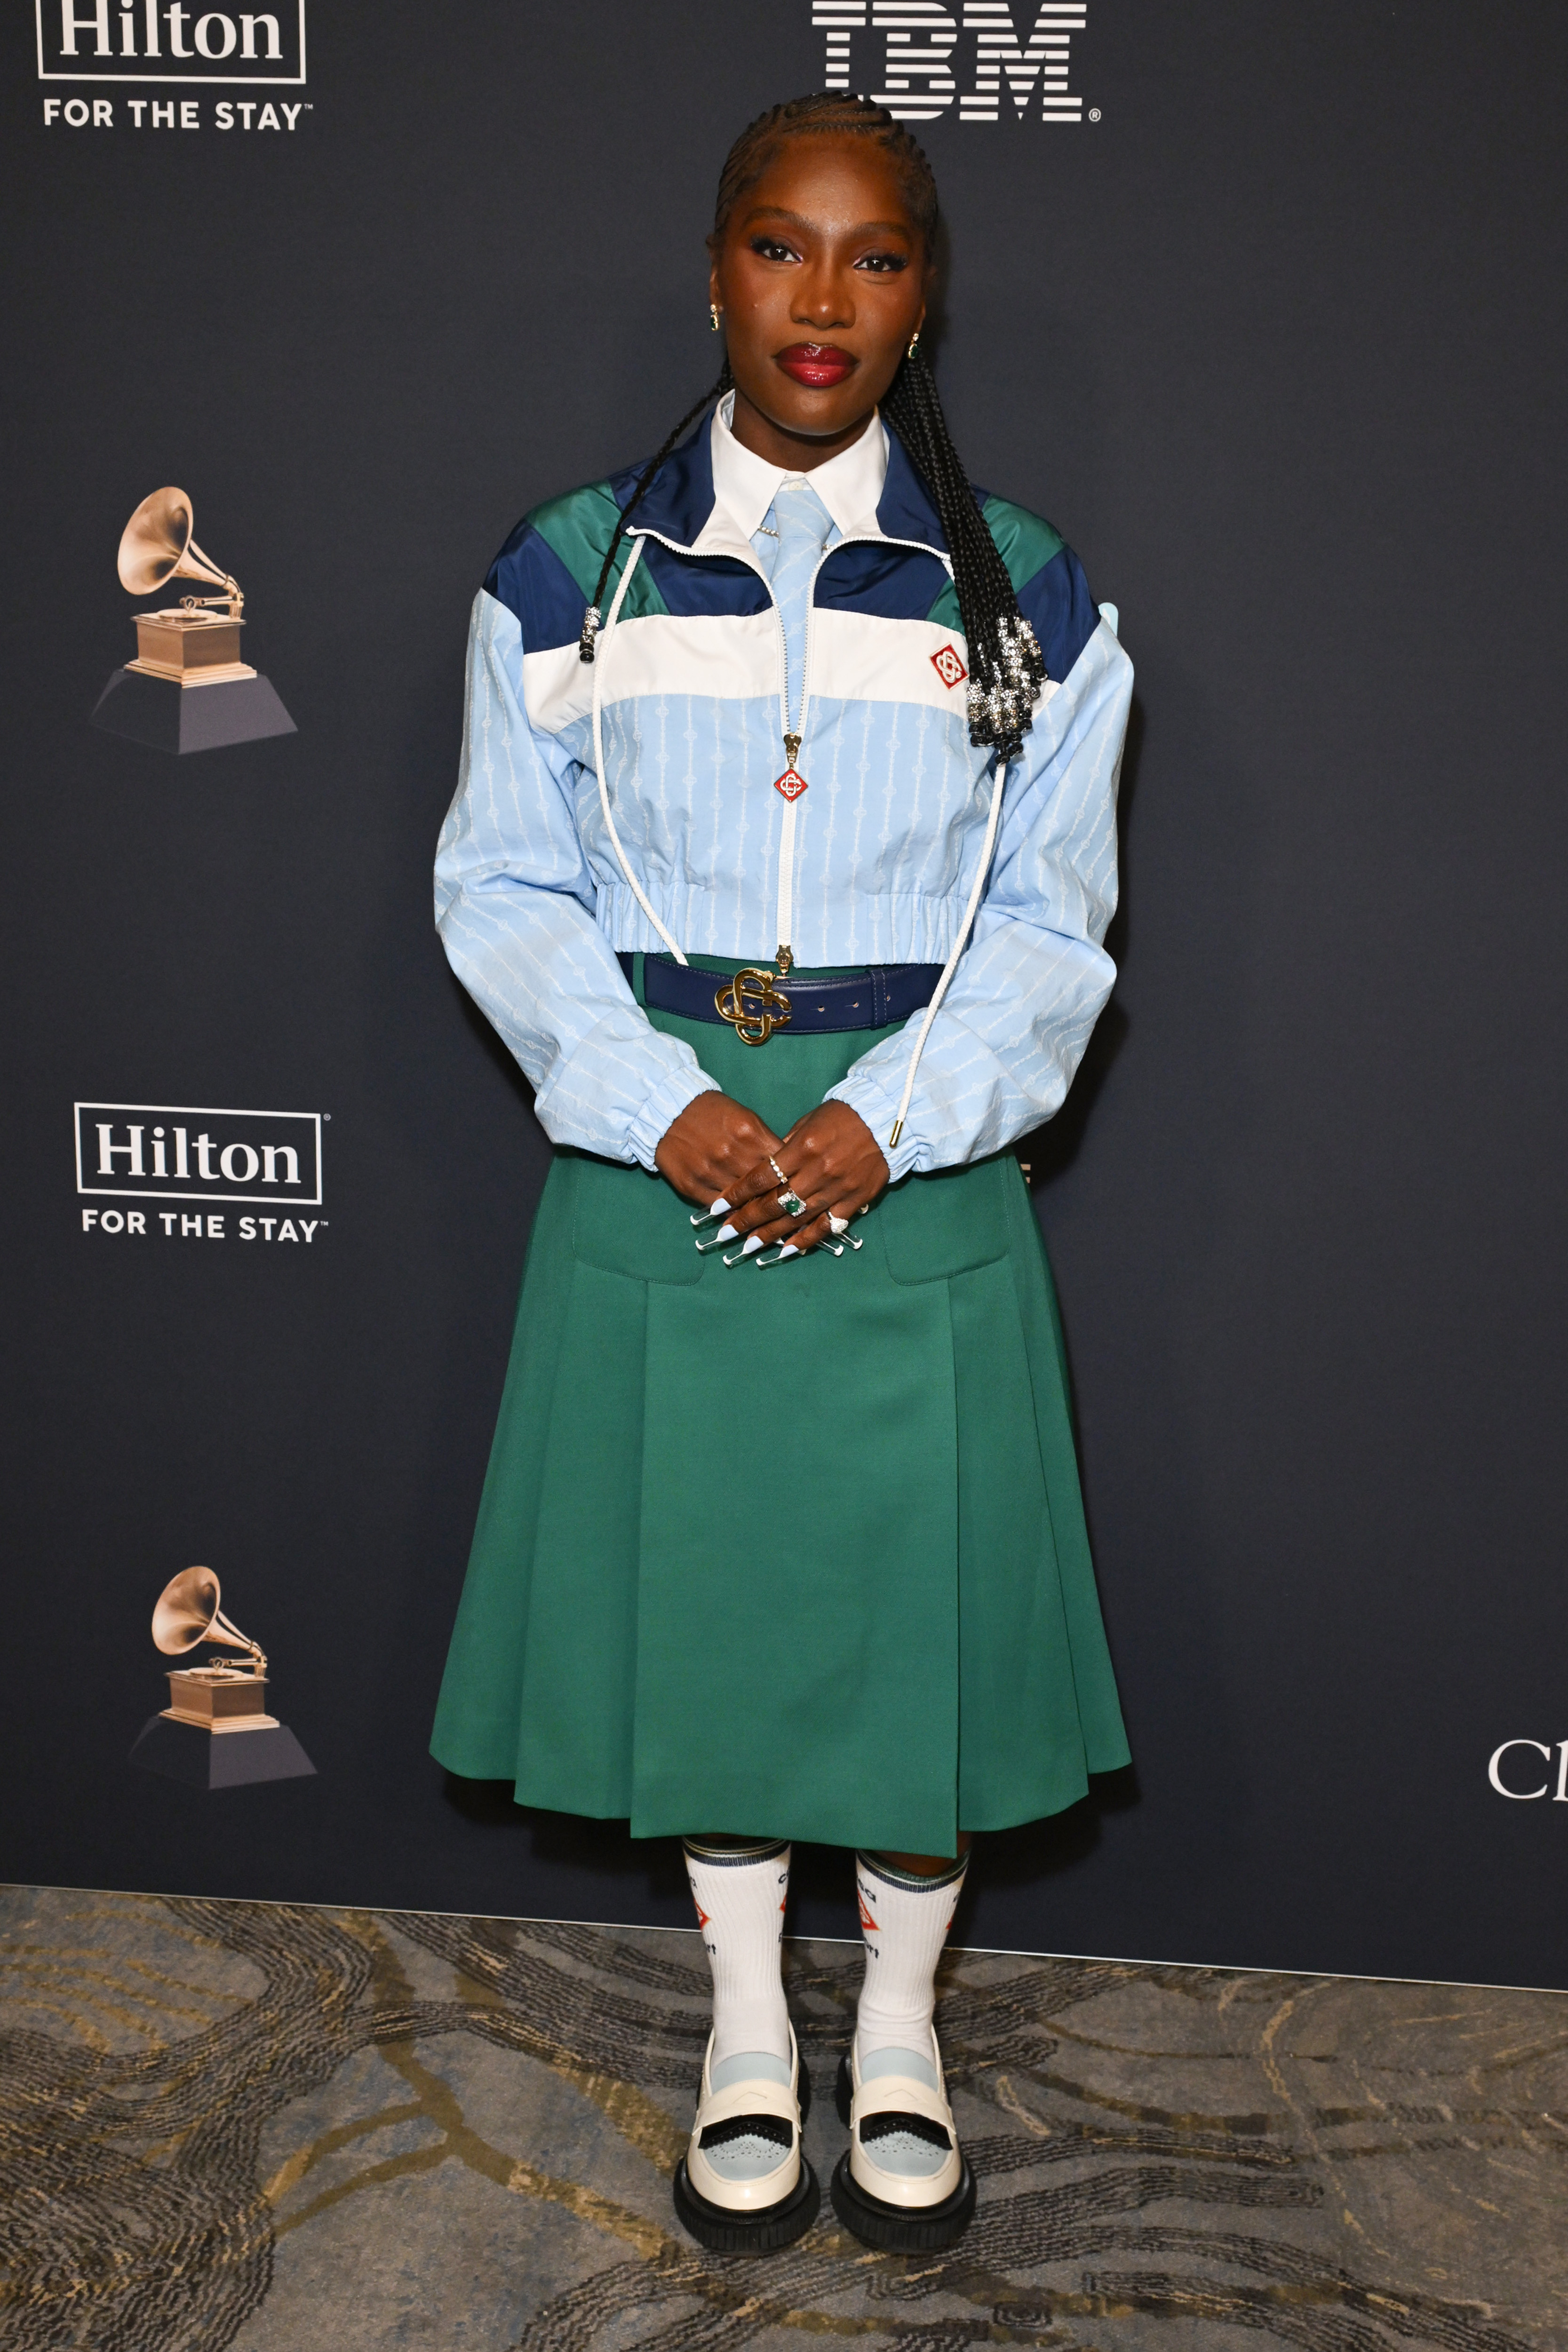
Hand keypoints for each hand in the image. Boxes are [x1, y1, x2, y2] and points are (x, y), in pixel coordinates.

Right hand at [655, 1091, 783, 1211]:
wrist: (669, 1111)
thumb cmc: (713, 1113)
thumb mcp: (746, 1118)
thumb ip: (766, 1144)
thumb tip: (785, 1171)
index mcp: (750, 1133)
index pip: (782, 1165)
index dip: (792, 1179)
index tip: (797, 1190)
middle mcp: (732, 1154)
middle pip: (765, 1188)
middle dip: (777, 1199)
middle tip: (788, 1210)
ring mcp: (711, 1172)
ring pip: (743, 1202)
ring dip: (756, 1211)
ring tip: (768, 1220)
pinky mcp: (692, 1185)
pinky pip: (719, 1208)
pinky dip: (732, 1213)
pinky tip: (741, 1215)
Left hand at [719, 1100, 889, 1257]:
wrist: (886, 1118)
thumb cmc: (842, 1116)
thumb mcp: (808, 1122)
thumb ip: (786, 1148)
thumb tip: (764, 1172)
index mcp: (802, 1148)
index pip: (762, 1177)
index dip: (738, 1194)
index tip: (719, 1207)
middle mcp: (817, 1171)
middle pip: (774, 1202)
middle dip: (747, 1220)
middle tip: (726, 1234)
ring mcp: (837, 1189)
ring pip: (797, 1218)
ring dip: (771, 1235)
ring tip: (749, 1247)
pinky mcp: (854, 1200)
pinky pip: (827, 1225)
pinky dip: (807, 1239)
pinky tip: (789, 1250)